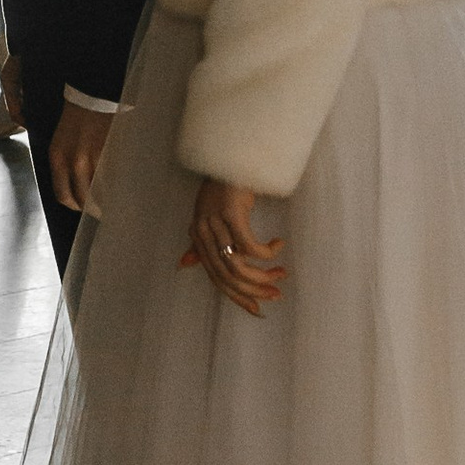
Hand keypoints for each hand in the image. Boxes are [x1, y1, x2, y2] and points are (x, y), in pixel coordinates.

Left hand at [47, 97, 112, 213]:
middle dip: (90, 208)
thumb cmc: (75, 117)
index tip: (79, 207)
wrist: (91, 95)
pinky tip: (119, 188)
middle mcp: (73, 163)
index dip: (72, 205)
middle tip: (98, 211)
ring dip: (105, 201)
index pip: (62, 195)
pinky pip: (113, 179)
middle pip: (82, 199)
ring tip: (111, 203)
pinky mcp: (110, 154)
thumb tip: (72, 186)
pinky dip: (116, 187)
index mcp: (57, 158)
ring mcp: (93, 159)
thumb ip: (63, 164)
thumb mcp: (59, 142)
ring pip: (99, 193)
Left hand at [178, 178, 285, 315]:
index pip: (215, 278)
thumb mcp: (208, 217)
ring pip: (238, 265)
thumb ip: (198, 243)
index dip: (236, 296)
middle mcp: (203, 232)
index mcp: (197, 237)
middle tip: (276, 293)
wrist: (229, 155)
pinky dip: (266, 252)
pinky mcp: (231, 213)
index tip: (258, 309)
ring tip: (280, 273)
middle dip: (254, 290)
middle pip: (227, 276)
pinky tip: (278, 245)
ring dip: (263, 275)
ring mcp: (215, 223)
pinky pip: (249, 246)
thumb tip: (184, 264)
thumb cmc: (221, 186)